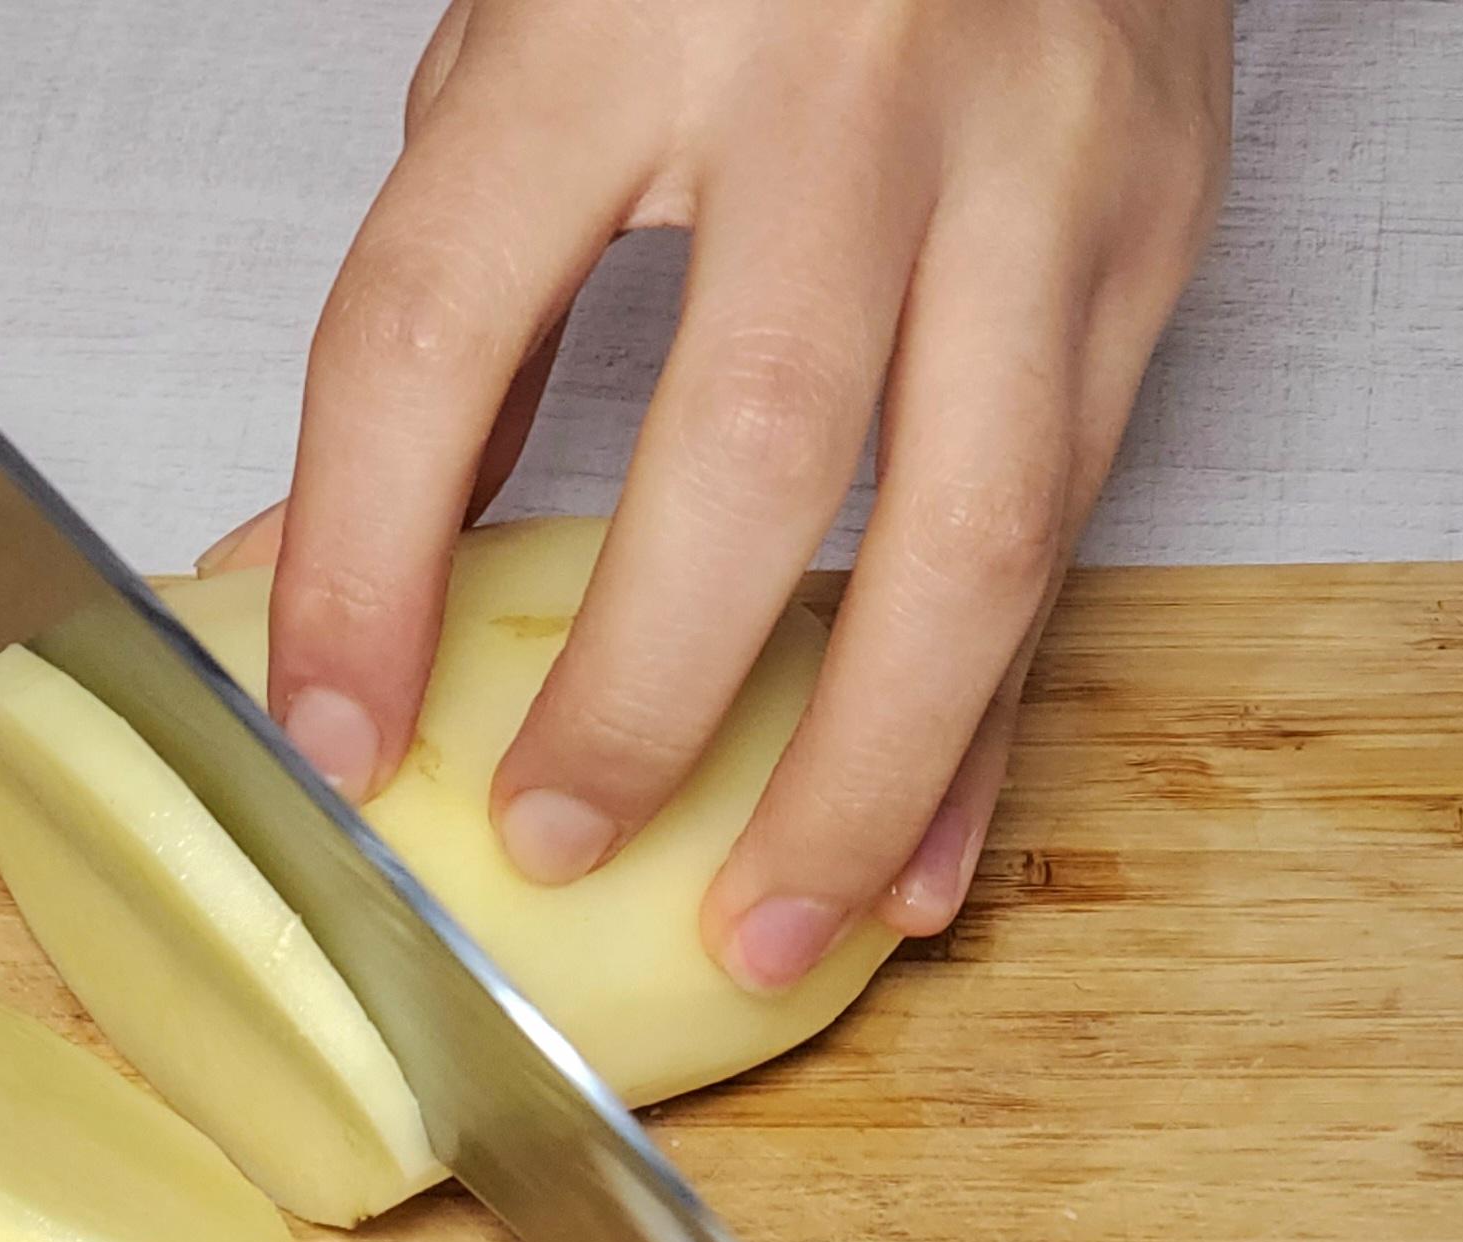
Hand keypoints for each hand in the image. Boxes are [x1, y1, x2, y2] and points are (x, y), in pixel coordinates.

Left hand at [217, 0, 1228, 988]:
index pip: (440, 327)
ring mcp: (1033, 171)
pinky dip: (989, 722)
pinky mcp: (1155, 240)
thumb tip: (308, 579)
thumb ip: (445, 314)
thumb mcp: (537, 53)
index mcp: (624, 21)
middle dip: (647, 699)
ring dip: (857, 774)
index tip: (331, 733)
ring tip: (762, 929)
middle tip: (554, 846)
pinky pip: (1072, 533)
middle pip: (746, 452)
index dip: (362, 559)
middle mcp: (848, 93)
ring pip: (965, 533)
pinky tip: (920, 853)